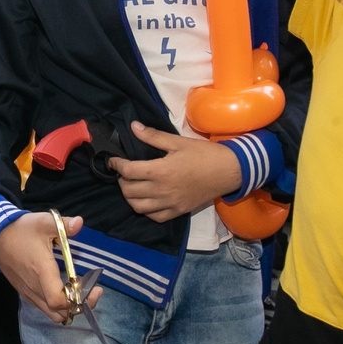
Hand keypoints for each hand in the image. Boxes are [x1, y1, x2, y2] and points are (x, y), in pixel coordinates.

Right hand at [0, 211, 97, 324]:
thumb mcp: (42, 221)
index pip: (57, 300)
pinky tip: (64, 290)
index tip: (94, 287)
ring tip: (78, 292)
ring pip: (52, 314)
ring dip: (68, 308)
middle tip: (90, 291)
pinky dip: (58, 306)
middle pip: (59, 312)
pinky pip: (44, 308)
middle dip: (79, 306)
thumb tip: (80, 222)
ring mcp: (29, 292)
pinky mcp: (26, 293)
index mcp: (41, 271)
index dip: (78, 299)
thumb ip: (63, 223)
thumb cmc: (21, 230)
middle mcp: (34, 287)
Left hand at [106, 123, 241, 223]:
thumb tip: (133, 126)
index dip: (116, 165)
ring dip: (130, 197)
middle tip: (124, 172)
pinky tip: (147, 200)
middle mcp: (162, 191)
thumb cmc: (204, 154)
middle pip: (129, 191)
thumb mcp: (178, 142)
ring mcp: (170, 204)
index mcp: (161, 171)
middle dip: (121, 180)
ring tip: (132, 186)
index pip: (128, 171)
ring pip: (138, 207)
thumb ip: (153, 136)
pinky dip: (145, 210)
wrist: (229, 171)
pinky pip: (154, 217)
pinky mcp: (178, 211)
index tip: (113, 160)